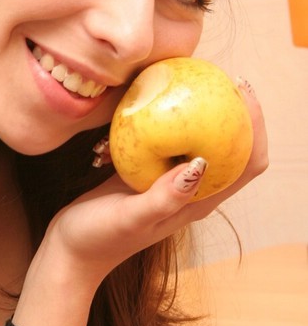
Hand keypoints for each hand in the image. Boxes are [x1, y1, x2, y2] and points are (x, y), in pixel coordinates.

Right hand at [13, 81, 267, 325]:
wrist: (69, 250)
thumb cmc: (99, 239)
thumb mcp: (131, 218)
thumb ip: (164, 197)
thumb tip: (200, 164)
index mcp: (199, 201)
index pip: (249, 162)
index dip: (257, 127)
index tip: (242, 92)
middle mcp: (192, 189)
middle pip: (234, 144)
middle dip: (234, 109)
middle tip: (216, 75)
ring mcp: (171, 179)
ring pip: (201, 137)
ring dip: (201, 109)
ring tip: (187, 78)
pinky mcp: (149, 171)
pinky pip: (167, 137)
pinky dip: (166, 117)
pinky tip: (150, 96)